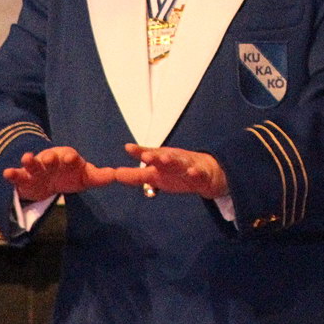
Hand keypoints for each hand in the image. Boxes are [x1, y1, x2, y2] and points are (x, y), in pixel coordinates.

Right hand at [3, 146, 118, 199]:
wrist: (50, 183)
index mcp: (67, 159)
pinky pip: (18, 175)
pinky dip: (13, 174)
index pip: (70, 157)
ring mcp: (37, 169)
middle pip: (50, 158)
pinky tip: (6, 173)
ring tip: (26, 158)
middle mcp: (51, 161)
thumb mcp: (86, 178)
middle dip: (50, 158)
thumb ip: (99, 176)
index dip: (70, 158)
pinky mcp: (25, 178)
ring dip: (30, 161)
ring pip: (33, 164)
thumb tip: (117, 175)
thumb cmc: (70, 176)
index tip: (70, 158)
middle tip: (49, 158)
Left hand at [110, 144, 229, 198]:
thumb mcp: (156, 172)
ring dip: (172, 161)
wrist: (207, 172)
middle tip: (145, 156)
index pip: (149, 156)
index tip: (128, 148)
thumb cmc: (177, 170)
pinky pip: (198, 174)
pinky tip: (191, 172)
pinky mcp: (200, 175)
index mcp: (161, 160)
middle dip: (154, 157)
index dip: (139, 152)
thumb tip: (115, 173)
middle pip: (163, 158)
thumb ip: (136, 175)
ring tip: (164, 159)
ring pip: (179, 163)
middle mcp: (173, 161)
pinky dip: (195, 172)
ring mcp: (187, 166)